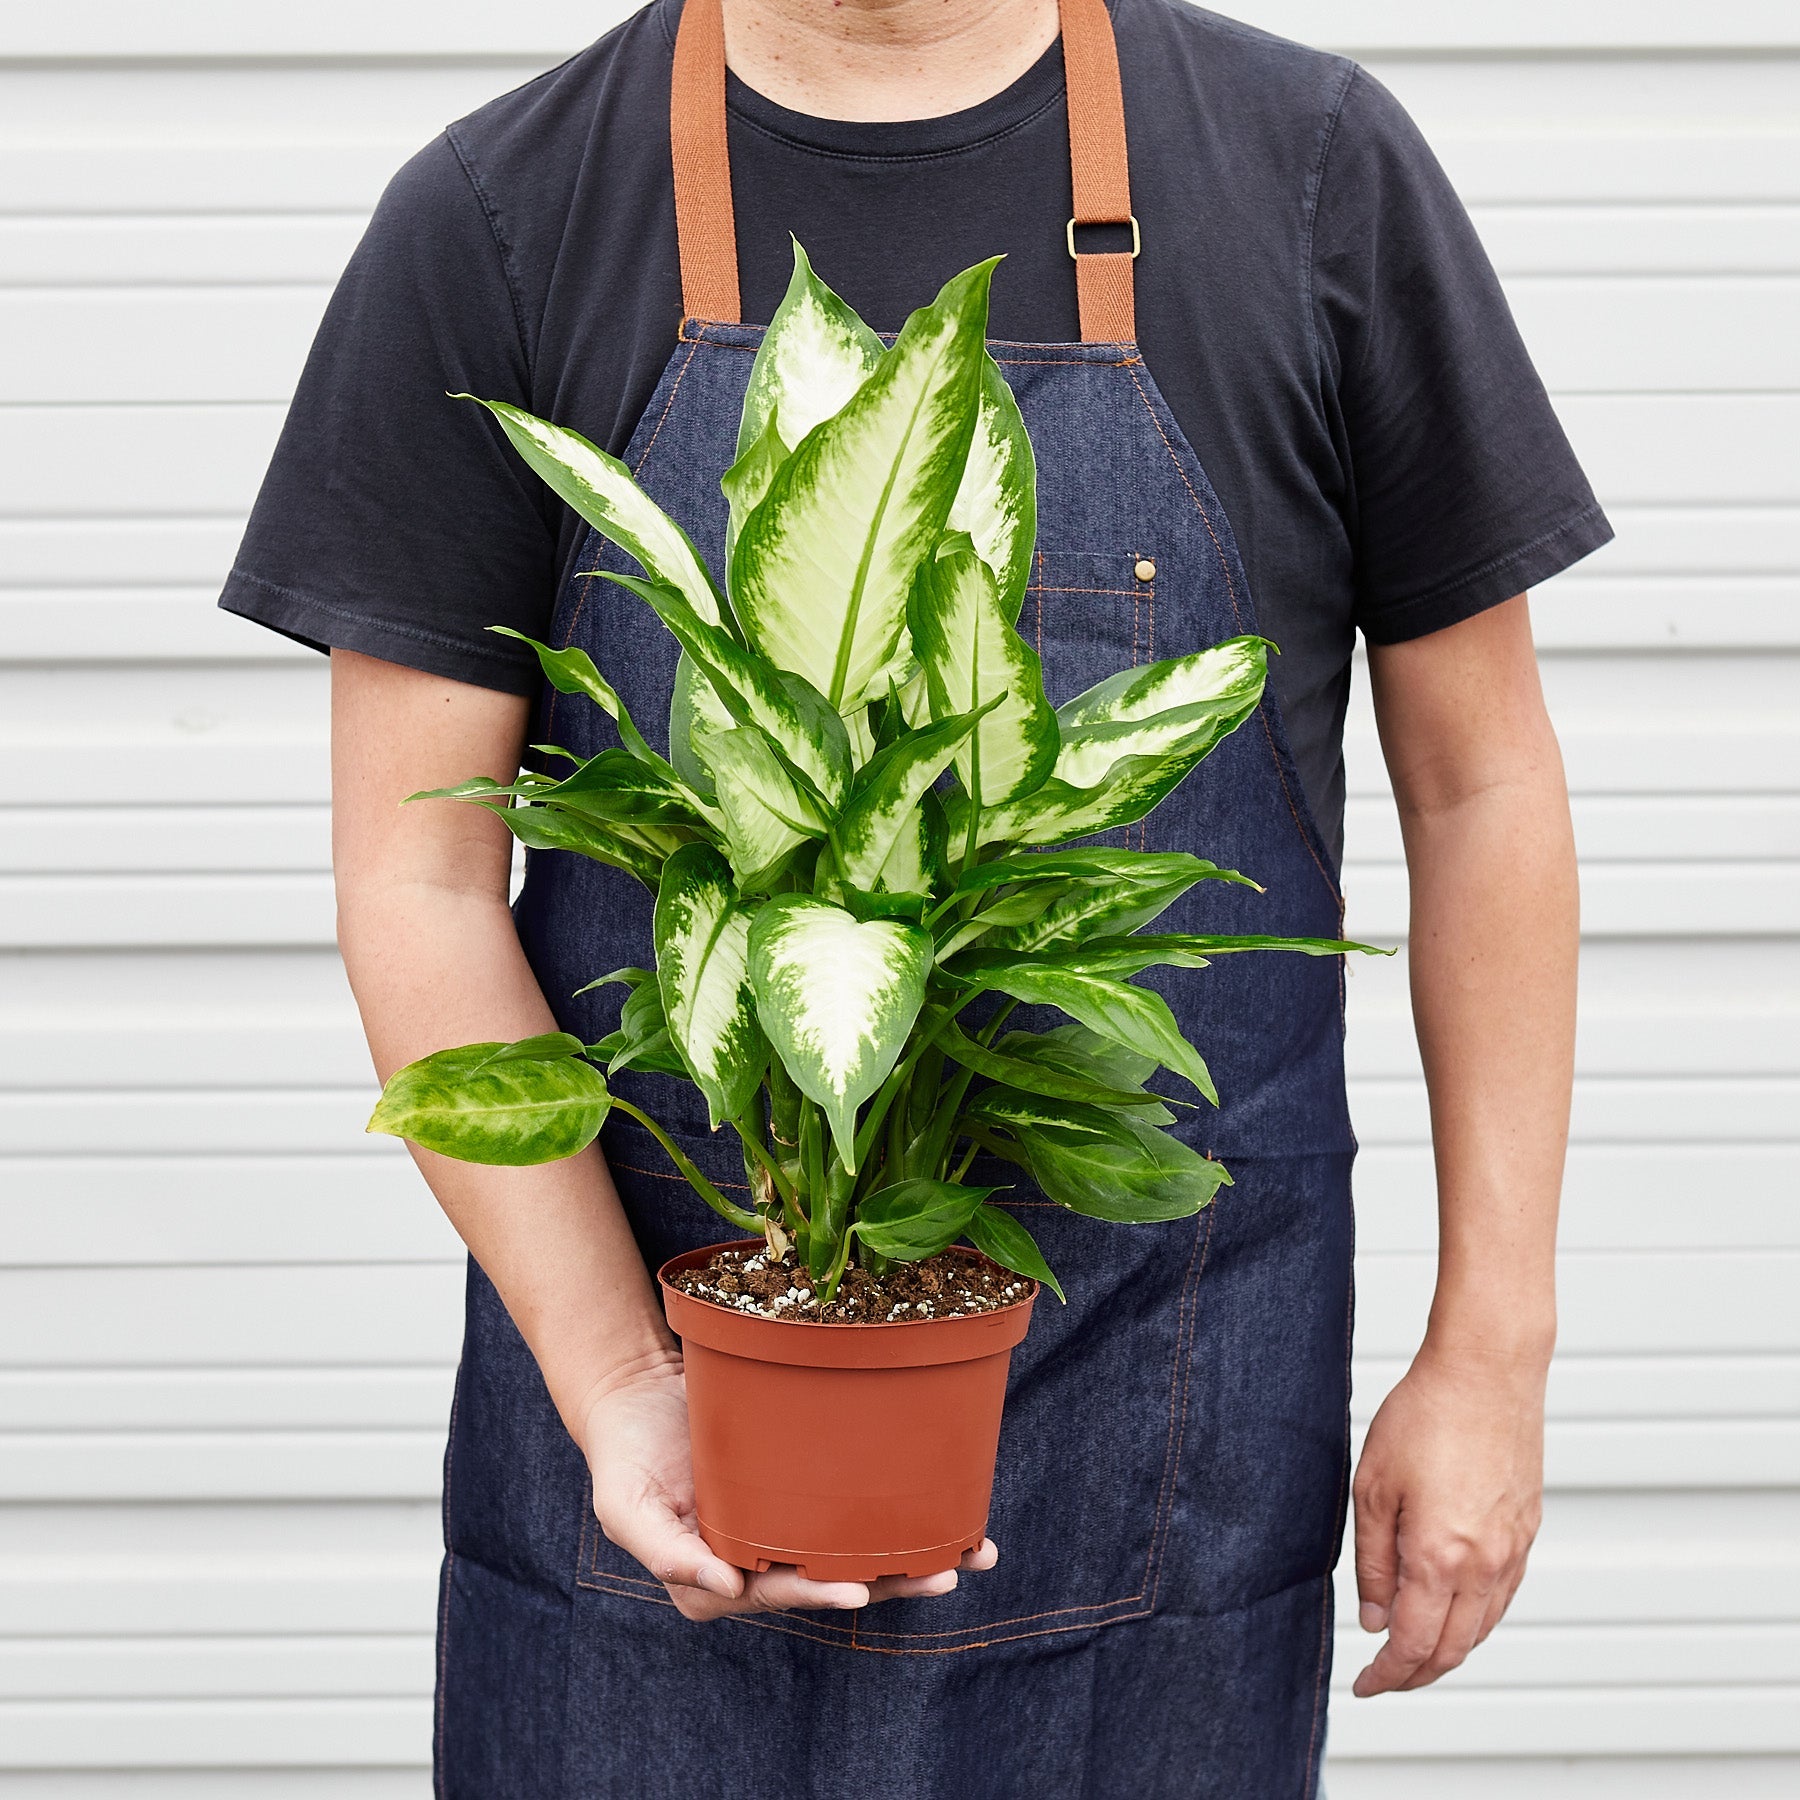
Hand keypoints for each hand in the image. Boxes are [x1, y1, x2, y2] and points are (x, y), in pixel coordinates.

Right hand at [580, 1348, 997, 1620]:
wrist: (639, 1395)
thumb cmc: (625, 1455)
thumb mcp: (625, 1506)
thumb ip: (666, 1552)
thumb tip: (724, 1588)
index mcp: (720, 1579)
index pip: (782, 1590)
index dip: (822, 1590)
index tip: (861, 1589)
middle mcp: (763, 1559)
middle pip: (836, 1577)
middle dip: (895, 1581)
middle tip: (946, 1572)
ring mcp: (788, 1523)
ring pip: (859, 1547)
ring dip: (915, 1554)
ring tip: (973, 1551)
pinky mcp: (805, 1486)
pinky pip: (857, 1503)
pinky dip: (902, 1507)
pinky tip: (950, 1503)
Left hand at [1350, 1343, 1546, 1695]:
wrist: (1486, 1372)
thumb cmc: (1425, 1415)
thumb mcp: (1373, 1487)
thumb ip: (1372, 1560)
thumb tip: (1375, 1618)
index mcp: (1440, 1558)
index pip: (1414, 1645)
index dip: (1388, 1675)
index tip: (1367, 1685)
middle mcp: (1485, 1565)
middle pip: (1453, 1650)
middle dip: (1417, 1673)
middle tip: (1385, 1676)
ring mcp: (1512, 1550)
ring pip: (1482, 1629)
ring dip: (1448, 1651)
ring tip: (1413, 1649)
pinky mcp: (1527, 1531)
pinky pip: (1502, 1597)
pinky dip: (1475, 1620)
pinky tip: (1453, 1609)